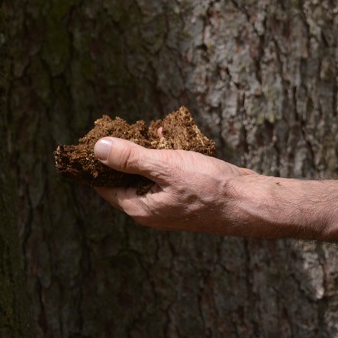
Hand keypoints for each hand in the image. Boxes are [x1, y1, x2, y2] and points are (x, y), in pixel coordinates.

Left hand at [91, 137, 337, 241]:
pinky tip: (170, 135)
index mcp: (139, 208)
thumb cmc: (208, 187)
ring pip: (146, 174)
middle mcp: (150, 210)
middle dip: (122, 152)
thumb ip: (130, 157)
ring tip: (147, 127)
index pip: (104, 186)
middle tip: (119, 126)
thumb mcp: (166, 166)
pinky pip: (164, 174)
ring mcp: (168, 205)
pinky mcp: (184, 197)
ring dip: (146, 150)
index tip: (89, 139)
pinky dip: (164, 156)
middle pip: (124, 178)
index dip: (95, 163)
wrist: (248, 202)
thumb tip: (98, 148)